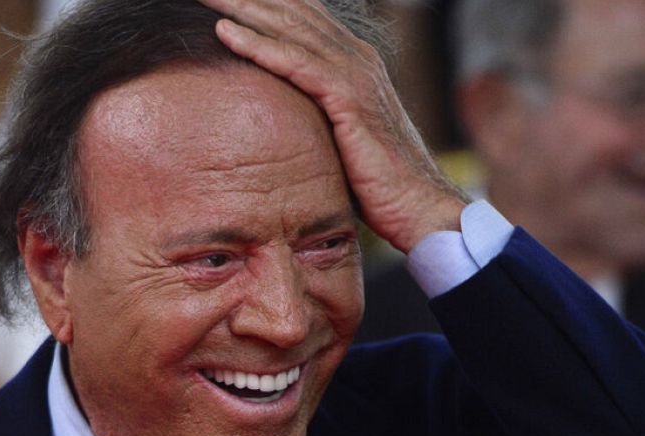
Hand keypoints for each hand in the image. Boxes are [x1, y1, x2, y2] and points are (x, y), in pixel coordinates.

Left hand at [198, 0, 466, 251]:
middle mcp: (356, 57)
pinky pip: (297, 63)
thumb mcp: (339, 138)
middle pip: (291, 11)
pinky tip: (226, 33)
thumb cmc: (377, 183)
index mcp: (352, 61)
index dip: (263, 1)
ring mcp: (355, 74)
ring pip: (289, 28)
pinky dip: (260, 46)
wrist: (418, 206)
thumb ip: (312, 116)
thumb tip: (274, 122)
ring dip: (244, 8)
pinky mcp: (350, 98)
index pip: (300, 16)